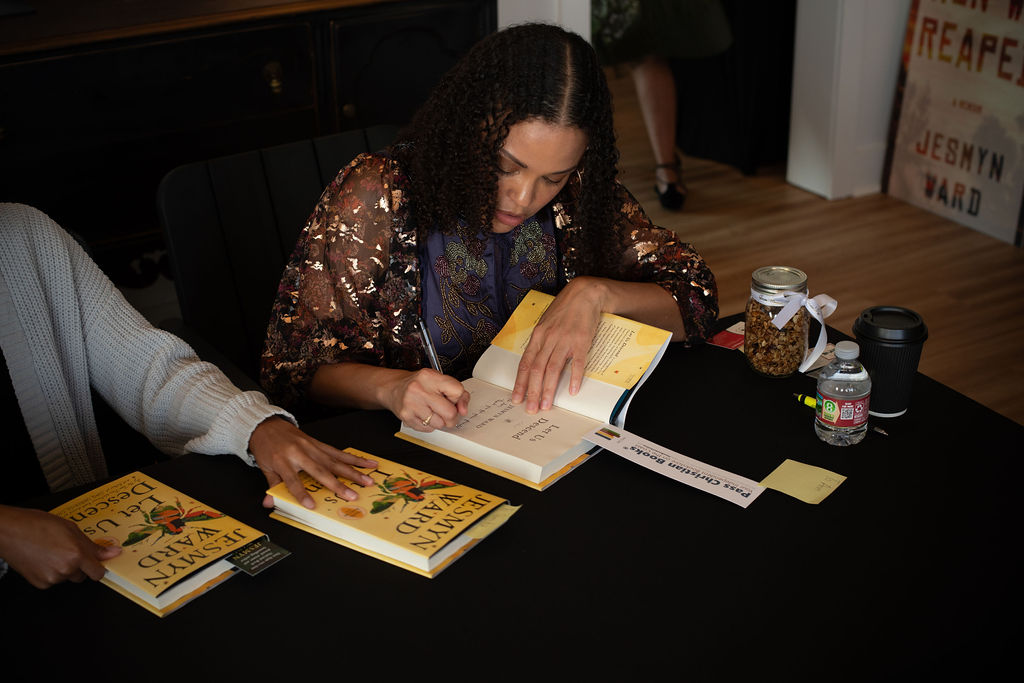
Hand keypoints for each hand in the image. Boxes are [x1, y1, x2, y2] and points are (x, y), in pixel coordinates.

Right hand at [0, 504, 120, 588]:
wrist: (10, 531)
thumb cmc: (37, 525)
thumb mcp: (71, 529)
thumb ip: (92, 545)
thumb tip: (112, 553)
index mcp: (76, 554)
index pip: (98, 572)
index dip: (99, 568)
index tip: (99, 564)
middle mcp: (65, 568)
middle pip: (83, 575)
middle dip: (80, 566)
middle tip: (68, 552)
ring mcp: (52, 578)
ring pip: (68, 578)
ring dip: (65, 569)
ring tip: (53, 552)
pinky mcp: (40, 583)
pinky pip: (53, 581)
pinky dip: (52, 573)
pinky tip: (44, 560)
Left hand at [248, 417, 377, 509]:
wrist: (267, 424)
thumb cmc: (266, 447)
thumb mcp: (264, 467)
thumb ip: (272, 485)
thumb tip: (269, 503)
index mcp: (282, 461)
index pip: (293, 481)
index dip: (302, 493)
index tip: (312, 505)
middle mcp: (300, 453)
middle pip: (321, 470)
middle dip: (338, 484)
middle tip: (353, 495)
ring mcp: (311, 446)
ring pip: (335, 461)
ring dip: (353, 471)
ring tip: (368, 480)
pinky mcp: (319, 443)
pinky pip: (338, 452)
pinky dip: (353, 458)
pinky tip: (367, 462)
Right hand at [379, 368, 469, 431]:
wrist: (393, 388)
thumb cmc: (419, 385)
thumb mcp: (439, 380)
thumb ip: (457, 393)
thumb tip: (464, 410)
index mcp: (430, 376)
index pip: (457, 391)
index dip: (458, 399)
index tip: (452, 399)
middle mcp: (419, 389)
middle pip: (450, 413)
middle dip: (451, 415)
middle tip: (445, 410)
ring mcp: (411, 404)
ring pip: (440, 424)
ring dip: (439, 421)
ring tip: (431, 411)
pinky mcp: (406, 416)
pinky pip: (428, 429)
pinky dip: (428, 425)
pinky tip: (423, 415)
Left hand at [511, 277, 605, 412]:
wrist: (585, 294)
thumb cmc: (565, 309)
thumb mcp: (547, 323)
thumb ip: (541, 342)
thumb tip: (534, 362)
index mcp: (538, 335)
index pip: (525, 363)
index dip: (520, 383)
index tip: (516, 398)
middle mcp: (549, 338)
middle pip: (536, 369)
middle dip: (532, 391)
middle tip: (530, 408)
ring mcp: (565, 340)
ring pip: (553, 368)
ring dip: (548, 389)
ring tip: (545, 404)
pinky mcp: (581, 340)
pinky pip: (577, 362)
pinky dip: (574, 377)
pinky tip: (572, 390)